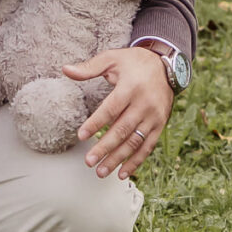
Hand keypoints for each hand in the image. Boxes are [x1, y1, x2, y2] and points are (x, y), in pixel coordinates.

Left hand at [63, 47, 173, 179]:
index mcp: (131, 87)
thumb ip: (89, 67)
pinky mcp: (160, 125)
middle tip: (88, 161)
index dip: (95, 123)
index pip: (111, 109)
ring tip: (101, 171)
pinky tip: (122, 173)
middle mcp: (145, 104)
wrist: (166, 66)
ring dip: (118, 159)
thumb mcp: (112, 58)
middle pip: (122, 130)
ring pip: (134, 142)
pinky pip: (148, 146)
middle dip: (104, 147)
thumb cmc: (133, 62)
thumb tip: (65, 70)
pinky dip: (136, 162)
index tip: (80, 136)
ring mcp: (154, 117)